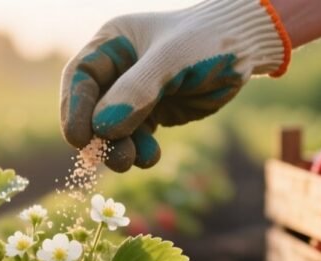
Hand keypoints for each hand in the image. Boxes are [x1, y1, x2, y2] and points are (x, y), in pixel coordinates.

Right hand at [60, 0, 289, 171]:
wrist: (246, 49)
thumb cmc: (208, 41)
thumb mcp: (173, 59)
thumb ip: (138, 90)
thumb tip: (102, 128)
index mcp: (112, 45)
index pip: (81, 77)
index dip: (75, 109)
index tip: (79, 139)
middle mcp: (117, 70)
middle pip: (92, 108)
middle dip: (99, 136)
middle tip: (111, 158)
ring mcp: (132, 94)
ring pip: (112, 129)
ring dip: (119, 148)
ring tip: (132, 160)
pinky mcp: (150, 113)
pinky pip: (135, 138)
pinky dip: (139, 151)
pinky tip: (151, 156)